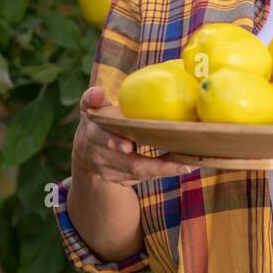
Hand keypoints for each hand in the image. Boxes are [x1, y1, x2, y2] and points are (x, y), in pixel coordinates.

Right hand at [74, 86, 192, 185]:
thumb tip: (97, 91)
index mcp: (93, 136)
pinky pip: (144, 178)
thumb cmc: (95, 124)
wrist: (86, 154)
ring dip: (164, 171)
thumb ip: (92, 99)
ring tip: (187, 165)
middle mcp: (101, 158)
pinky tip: (181, 166)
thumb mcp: (90, 110)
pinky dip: (162, 172)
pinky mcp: (123, 181)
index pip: (101, 139)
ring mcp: (112, 173)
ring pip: (140, 174)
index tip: (128, 146)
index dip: (114, 142)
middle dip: (155, 166)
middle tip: (181, 164)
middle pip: (130, 165)